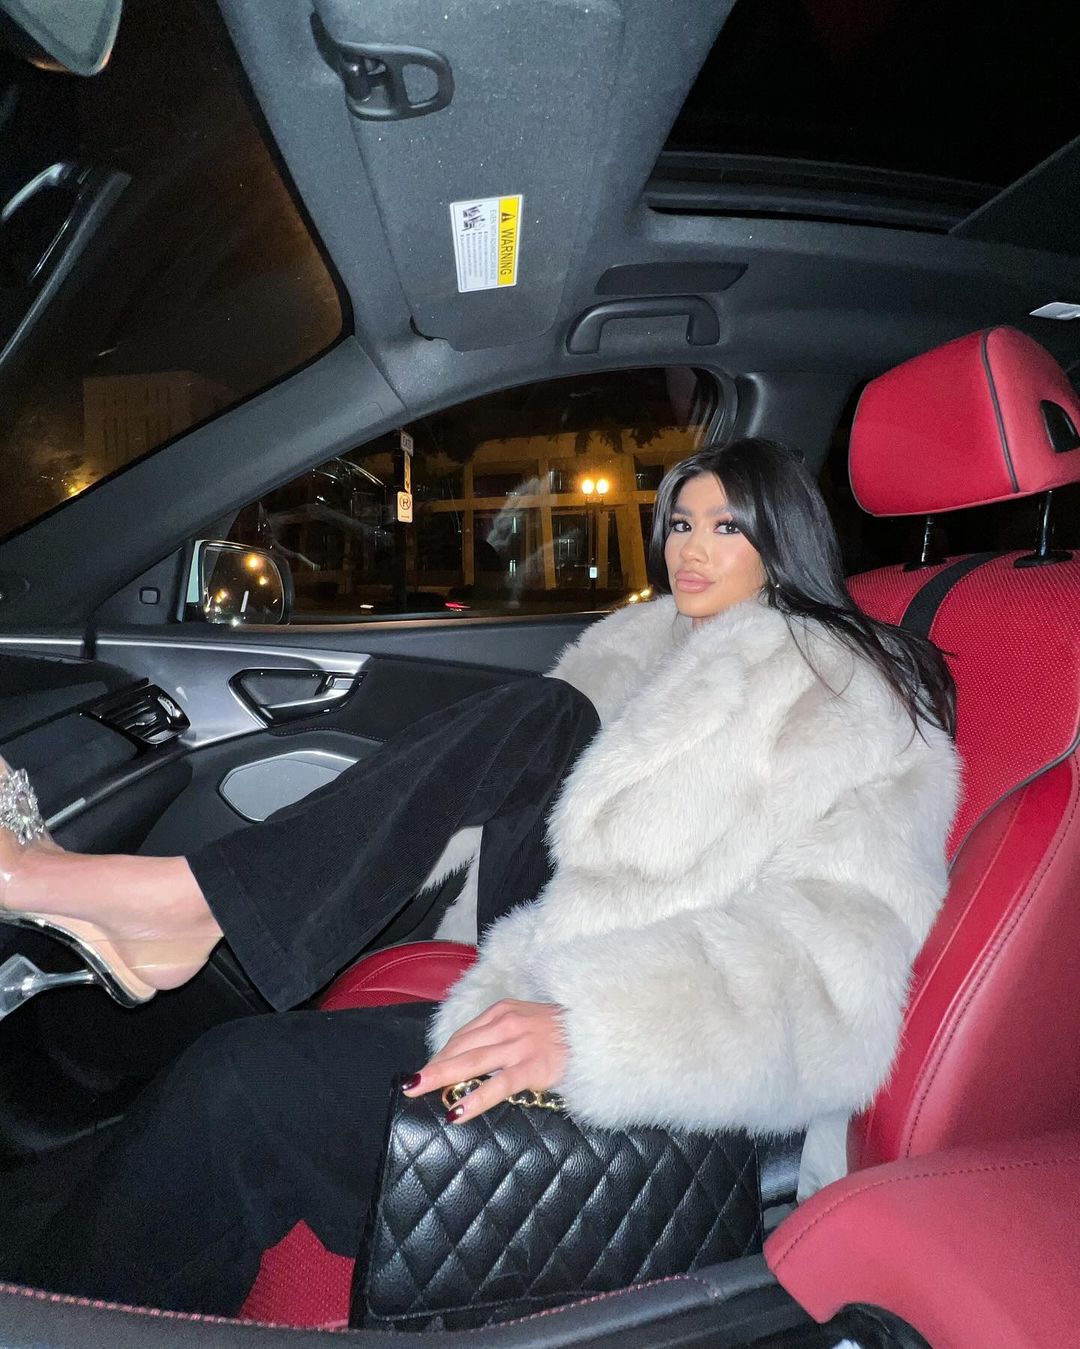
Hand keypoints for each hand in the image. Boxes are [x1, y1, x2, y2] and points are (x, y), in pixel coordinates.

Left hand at [403, 1000, 566, 1122]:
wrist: (600, 1031)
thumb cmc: (563, 1033)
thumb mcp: (528, 1022)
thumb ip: (503, 1036)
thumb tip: (474, 1059)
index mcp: (504, 1011)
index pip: (464, 1035)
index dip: (443, 1054)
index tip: (428, 1069)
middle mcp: (507, 1024)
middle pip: (461, 1046)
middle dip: (433, 1065)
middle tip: (410, 1083)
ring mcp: (520, 1044)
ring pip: (472, 1062)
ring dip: (442, 1077)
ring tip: (420, 1090)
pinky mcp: (533, 1066)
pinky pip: (498, 1084)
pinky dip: (475, 1099)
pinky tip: (458, 1112)